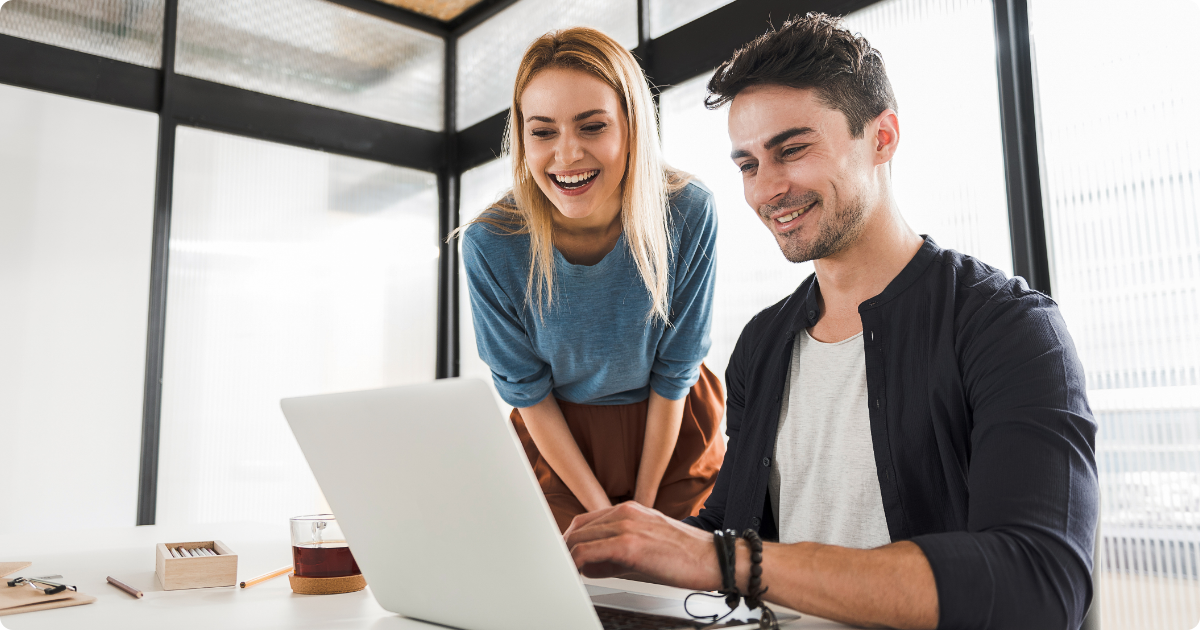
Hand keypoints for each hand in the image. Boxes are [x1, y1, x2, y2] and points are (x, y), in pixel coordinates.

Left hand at [563, 501, 720, 590]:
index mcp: (629, 510)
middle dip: (565, 549)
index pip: (586, 521)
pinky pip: (588, 552)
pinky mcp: (629, 545)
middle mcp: (625, 512)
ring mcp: (626, 526)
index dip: (571, 540)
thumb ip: (614, 555)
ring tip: (566, 574)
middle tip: (560, 568)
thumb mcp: (645, 547)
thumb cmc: (686, 555)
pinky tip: (577, 575)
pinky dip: (576, 564)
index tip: (564, 557)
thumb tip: (588, 566)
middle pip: (578, 528)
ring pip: (579, 538)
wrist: (715, 558)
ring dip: (568, 558)